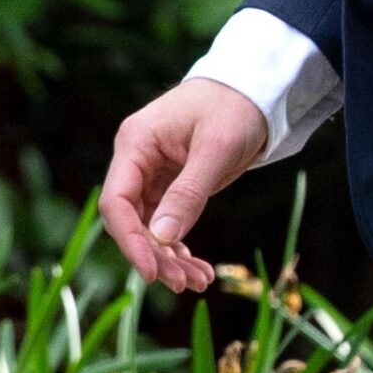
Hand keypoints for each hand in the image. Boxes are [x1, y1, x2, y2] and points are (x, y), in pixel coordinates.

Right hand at [101, 78, 267, 292]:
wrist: (256, 89)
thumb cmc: (235, 106)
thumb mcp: (216, 148)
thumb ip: (189, 191)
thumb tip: (162, 238)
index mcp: (135, 144)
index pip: (116, 202)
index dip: (130, 241)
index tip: (151, 271)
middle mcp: (137, 161)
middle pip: (131, 221)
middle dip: (155, 256)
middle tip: (183, 283)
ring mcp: (152, 175)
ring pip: (150, 229)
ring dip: (170, 258)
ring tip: (199, 282)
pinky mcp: (170, 186)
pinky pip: (167, 224)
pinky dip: (180, 248)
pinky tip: (200, 269)